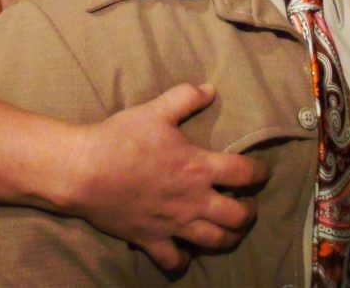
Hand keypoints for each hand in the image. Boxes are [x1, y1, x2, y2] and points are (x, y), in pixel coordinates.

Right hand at [63, 83, 268, 270]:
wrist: (84, 170)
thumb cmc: (122, 137)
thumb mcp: (156, 109)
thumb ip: (186, 97)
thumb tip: (210, 88)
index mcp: (199, 166)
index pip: (245, 172)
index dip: (261, 172)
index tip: (264, 171)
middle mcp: (193, 199)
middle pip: (237, 215)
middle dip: (249, 212)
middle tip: (248, 205)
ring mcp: (173, 223)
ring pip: (214, 241)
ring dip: (229, 237)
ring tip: (231, 230)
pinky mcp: (150, 239)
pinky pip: (173, 261)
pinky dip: (183, 260)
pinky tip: (186, 253)